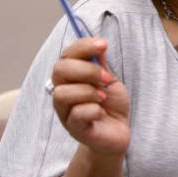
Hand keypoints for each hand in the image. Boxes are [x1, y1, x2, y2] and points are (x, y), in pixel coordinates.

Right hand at [50, 37, 129, 154]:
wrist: (118, 132)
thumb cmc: (111, 105)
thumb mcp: (109, 80)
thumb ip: (101, 65)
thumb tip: (98, 44)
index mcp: (70, 77)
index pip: (67, 55)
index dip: (83, 47)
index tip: (104, 45)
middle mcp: (63, 91)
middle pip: (59, 70)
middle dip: (87, 70)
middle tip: (107, 78)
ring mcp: (65, 111)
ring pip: (62, 93)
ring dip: (88, 92)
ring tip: (103, 97)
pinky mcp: (74, 128)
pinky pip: (76, 114)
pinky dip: (94, 110)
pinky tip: (101, 113)